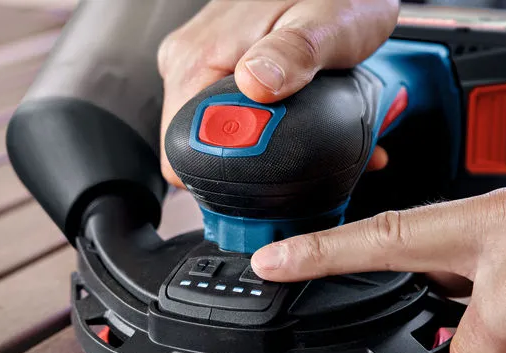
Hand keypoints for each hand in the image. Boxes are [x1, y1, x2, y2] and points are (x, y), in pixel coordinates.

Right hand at [157, 0, 397, 187]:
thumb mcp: (327, 24)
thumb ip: (294, 55)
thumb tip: (255, 86)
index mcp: (198, 56)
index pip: (179, 151)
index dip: (218, 176)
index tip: (264, 176)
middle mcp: (191, 61)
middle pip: (199, 148)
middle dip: (250, 165)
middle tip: (299, 153)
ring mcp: (204, 64)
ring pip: (220, 133)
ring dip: (266, 146)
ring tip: (309, 133)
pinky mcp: (222, 68)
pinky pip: (233, 112)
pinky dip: (269, 126)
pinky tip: (304, 121)